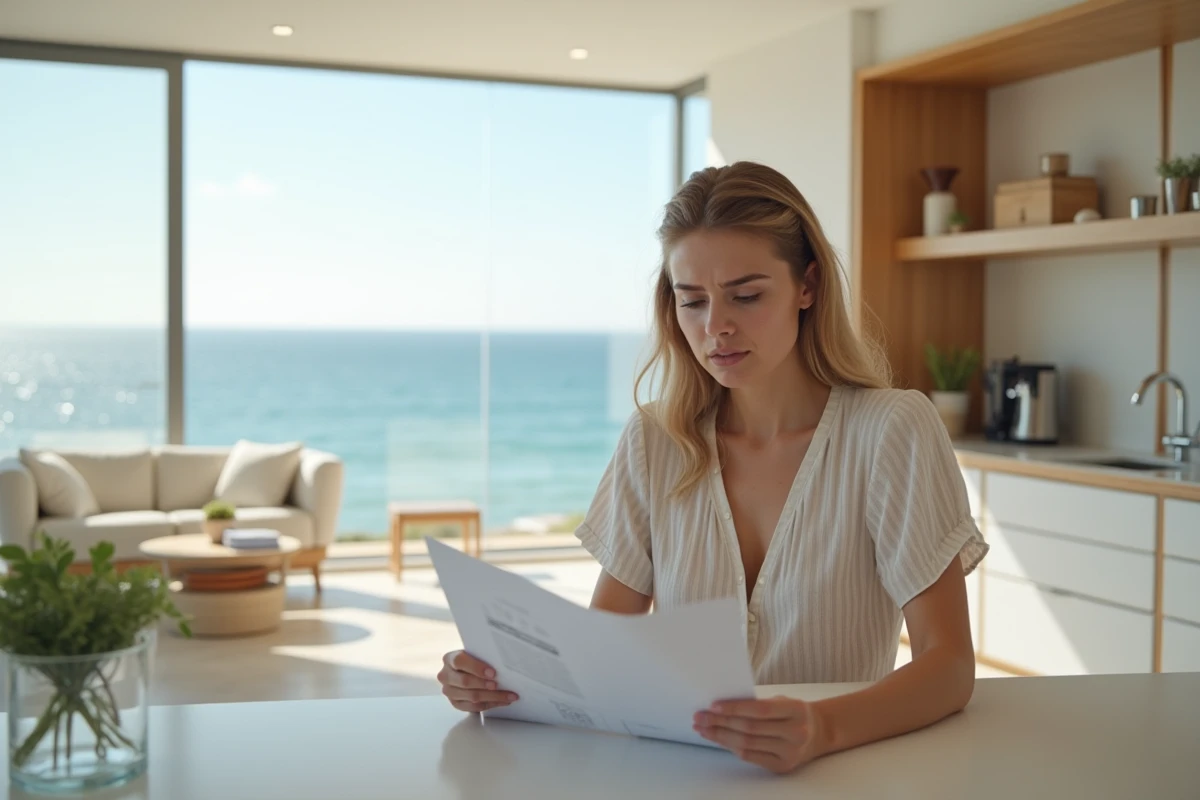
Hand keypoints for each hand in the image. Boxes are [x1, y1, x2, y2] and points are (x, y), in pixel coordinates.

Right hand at [437, 650, 518, 713]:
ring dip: (493, 697)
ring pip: (472, 696)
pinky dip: (491, 704)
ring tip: (508, 696)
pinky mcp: (456, 704)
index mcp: (449, 659)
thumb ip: (483, 656)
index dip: (476, 667)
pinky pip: (474, 707)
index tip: (492, 672)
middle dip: (484, 684)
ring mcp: (449, 691)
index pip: (460, 661)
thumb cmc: (473, 660)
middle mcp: (446, 675)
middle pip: (465, 682)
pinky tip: (502, 701)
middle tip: (498, 685)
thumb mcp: (475, 653)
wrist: (467, 670)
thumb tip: (502, 662)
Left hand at [693, 696, 826, 773]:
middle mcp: (795, 733)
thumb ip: (758, 704)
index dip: (735, 708)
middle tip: (700, 717)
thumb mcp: (782, 701)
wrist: (819, 733)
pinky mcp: (782, 766)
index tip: (713, 706)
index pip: (760, 710)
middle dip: (720, 722)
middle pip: (749, 729)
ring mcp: (790, 752)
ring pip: (747, 744)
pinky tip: (719, 739)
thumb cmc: (793, 712)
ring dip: (720, 736)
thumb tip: (721, 706)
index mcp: (796, 710)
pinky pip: (750, 756)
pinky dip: (731, 747)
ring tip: (703, 728)